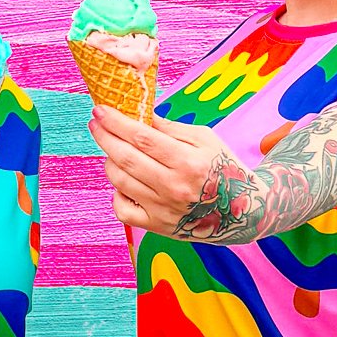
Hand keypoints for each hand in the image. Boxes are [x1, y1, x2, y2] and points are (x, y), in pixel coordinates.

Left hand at [88, 105, 256, 239]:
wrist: (241, 212)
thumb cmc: (221, 167)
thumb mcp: (204, 139)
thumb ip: (169, 127)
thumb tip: (137, 113)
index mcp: (189, 161)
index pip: (142, 138)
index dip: (117, 122)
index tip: (100, 110)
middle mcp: (174, 187)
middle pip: (126, 158)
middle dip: (105, 137)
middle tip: (95, 123)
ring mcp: (163, 210)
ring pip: (119, 180)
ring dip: (109, 160)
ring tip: (113, 149)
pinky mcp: (157, 226)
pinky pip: (122, 209)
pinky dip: (116, 192)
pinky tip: (124, 181)